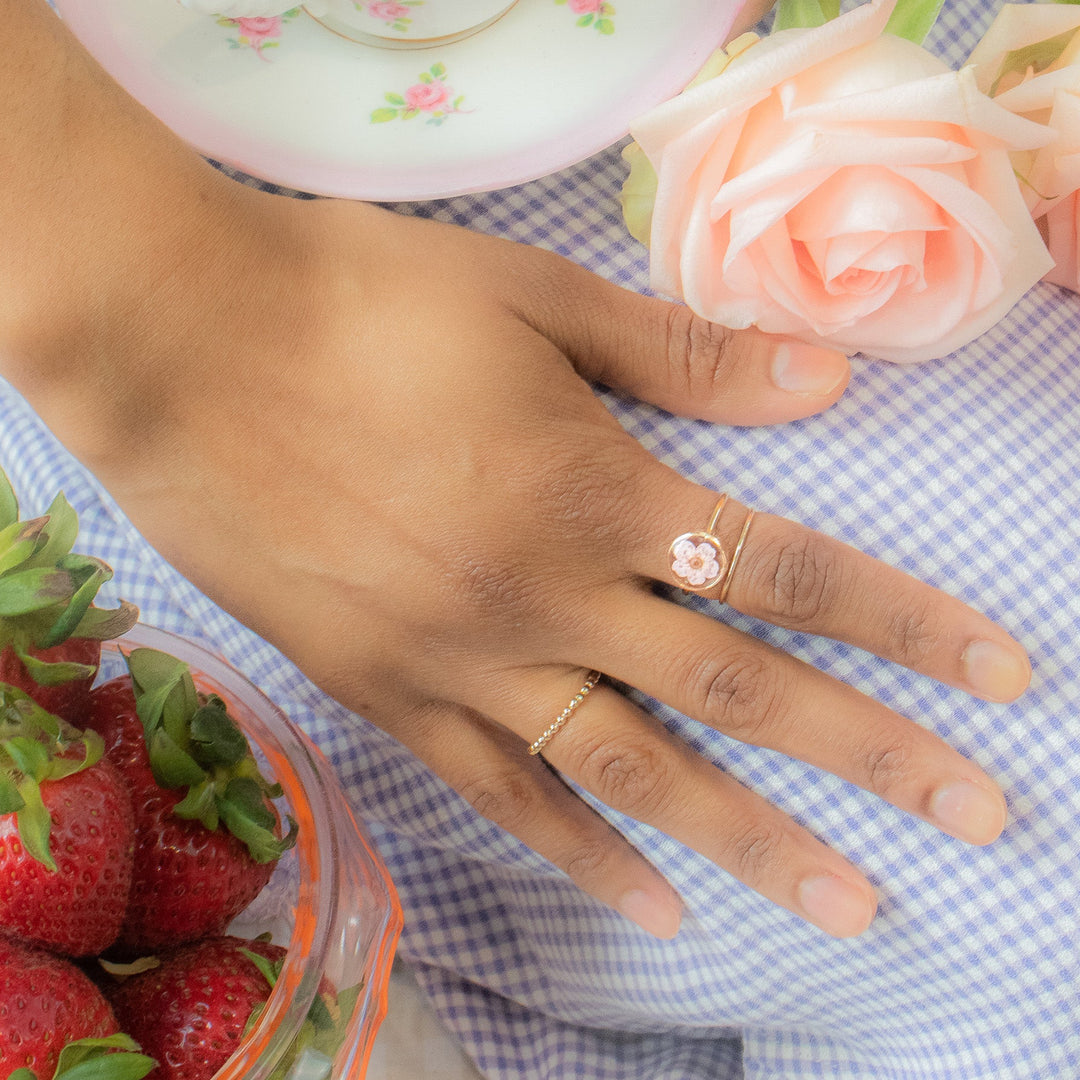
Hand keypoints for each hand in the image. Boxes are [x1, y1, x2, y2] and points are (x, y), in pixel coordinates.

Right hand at [21, 187, 1028, 941]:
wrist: (185, 347)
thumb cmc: (359, 302)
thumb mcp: (532, 299)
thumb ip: (682, 357)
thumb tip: (824, 385)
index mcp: (594, 490)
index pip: (788, 569)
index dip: (905, 623)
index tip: (996, 676)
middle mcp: (546, 597)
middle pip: (740, 692)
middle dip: (870, 754)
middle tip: (974, 812)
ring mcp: (465, 660)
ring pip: (633, 772)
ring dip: (750, 840)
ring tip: (846, 901)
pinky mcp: (387, 692)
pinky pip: (501, 794)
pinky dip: (580, 855)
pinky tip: (649, 904)